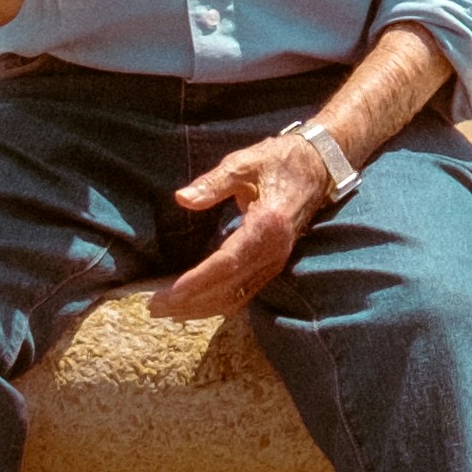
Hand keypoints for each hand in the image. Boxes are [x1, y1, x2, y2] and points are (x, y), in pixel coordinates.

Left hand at [160, 127, 338, 322]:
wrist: (318, 167)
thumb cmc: (278, 161)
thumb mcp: (244, 163)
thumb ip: (213, 183)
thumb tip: (183, 198)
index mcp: (267, 226)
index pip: (227, 263)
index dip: (197, 281)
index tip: (168, 293)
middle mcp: (274, 251)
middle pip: (228, 289)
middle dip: (190, 302)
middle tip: (153, 307)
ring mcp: (275, 262)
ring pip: (235, 298)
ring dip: (200, 308)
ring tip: (166, 311)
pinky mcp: (272, 265)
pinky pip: (243, 293)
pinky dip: (216, 303)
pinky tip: (193, 305)